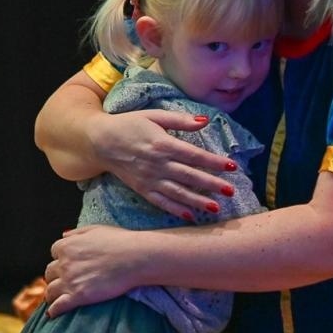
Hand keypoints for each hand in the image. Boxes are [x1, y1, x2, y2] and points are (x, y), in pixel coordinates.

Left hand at [44, 224, 142, 316]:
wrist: (134, 258)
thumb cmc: (119, 242)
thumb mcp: (96, 229)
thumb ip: (77, 233)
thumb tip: (64, 235)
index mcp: (67, 246)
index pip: (54, 253)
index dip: (60, 259)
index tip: (65, 264)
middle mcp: (64, 263)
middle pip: (49, 272)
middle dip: (54, 277)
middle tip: (61, 282)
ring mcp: (69, 281)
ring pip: (50, 291)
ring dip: (52, 294)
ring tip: (55, 299)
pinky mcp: (78, 296)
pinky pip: (58, 306)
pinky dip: (54, 310)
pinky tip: (53, 314)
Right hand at [89, 108, 235, 218]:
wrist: (100, 142)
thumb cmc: (129, 125)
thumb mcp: (154, 116)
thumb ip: (180, 119)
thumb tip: (205, 121)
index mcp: (162, 144)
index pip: (193, 155)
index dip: (213, 161)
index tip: (232, 166)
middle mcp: (157, 164)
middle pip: (189, 176)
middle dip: (211, 184)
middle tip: (231, 191)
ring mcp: (149, 179)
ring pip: (178, 192)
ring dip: (197, 201)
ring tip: (216, 208)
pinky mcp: (142, 189)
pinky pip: (161, 202)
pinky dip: (175, 209)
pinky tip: (190, 216)